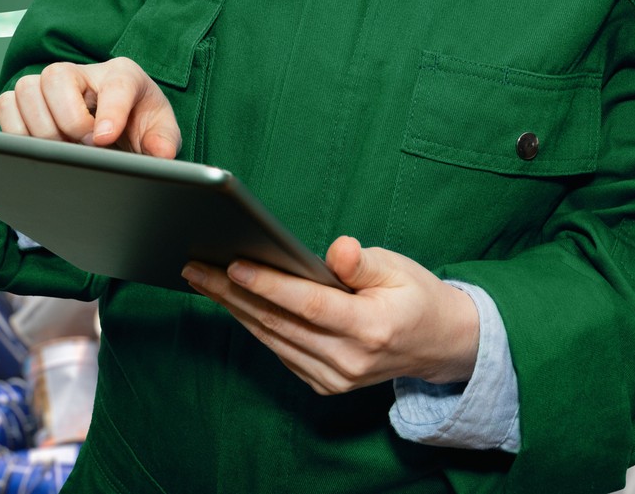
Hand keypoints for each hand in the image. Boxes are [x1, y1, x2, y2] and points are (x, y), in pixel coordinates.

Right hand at [0, 57, 180, 157]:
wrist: (117, 132)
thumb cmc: (137, 126)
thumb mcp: (160, 132)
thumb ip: (164, 141)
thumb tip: (160, 154)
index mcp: (122, 75)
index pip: (115, 83)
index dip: (109, 111)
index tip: (103, 139)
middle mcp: (82, 73)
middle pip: (57, 77)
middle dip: (69, 121)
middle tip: (85, 147)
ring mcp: (49, 84)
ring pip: (26, 90)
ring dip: (42, 129)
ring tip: (64, 150)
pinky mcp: (26, 101)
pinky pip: (6, 106)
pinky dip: (17, 131)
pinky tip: (41, 149)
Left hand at [180, 235, 479, 394]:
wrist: (439, 345)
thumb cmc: (414, 296)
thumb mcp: (398, 269)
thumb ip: (363, 263)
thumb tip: (338, 250)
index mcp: (371, 329)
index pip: (309, 305)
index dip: (269, 285)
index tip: (233, 264)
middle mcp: (350, 361)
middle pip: (280, 322)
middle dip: (232, 292)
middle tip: (195, 267)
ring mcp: (336, 379)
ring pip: (273, 339)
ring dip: (234, 308)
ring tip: (201, 279)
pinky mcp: (326, 384)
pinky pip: (280, 352)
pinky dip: (254, 325)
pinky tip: (230, 301)